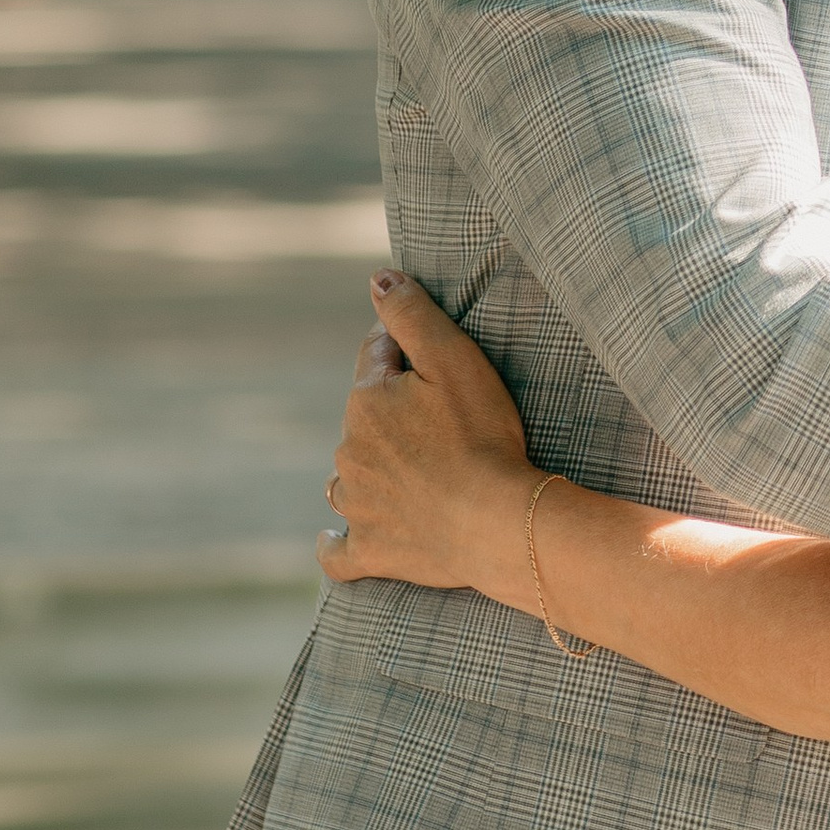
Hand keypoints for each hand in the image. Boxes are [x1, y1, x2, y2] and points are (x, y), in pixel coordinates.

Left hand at [320, 270, 538, 604]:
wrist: (497, 521)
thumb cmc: (483, 435)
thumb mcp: (454, 358)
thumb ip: (411, 314)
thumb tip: (377, 278)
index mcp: (365, 401)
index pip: (376, 358)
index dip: (405, 352)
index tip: (434, 357)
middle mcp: (349, 451)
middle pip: (364, 418)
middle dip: (391, 412)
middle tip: (442, 419)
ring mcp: (357, 505)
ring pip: (348, 477)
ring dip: (365, 470)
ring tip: (399, 472)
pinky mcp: (371, 550)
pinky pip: (339, 551)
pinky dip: (335, 544)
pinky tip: (331, 540)